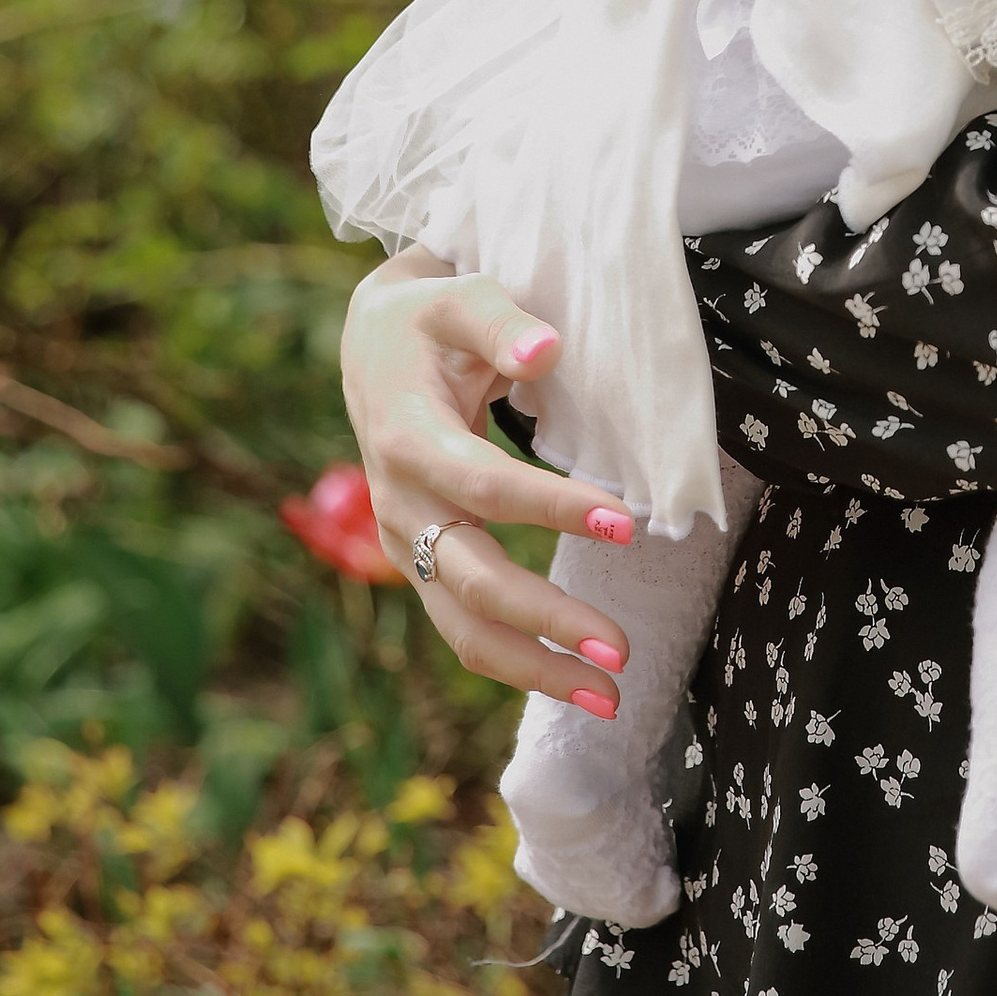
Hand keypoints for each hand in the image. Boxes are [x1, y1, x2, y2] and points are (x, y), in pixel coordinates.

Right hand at [339, 249, 636, 709]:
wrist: (371, 349)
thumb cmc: (429, 320)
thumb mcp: (458, 298)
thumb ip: (499, 320)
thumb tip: (546, 348)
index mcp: (406, 437)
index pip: (484, 486)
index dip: (551, 507)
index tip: (625, 522)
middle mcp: (398, 502)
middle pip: (472, 580)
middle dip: (547, 620)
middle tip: (623, 651)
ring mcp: (404, 542)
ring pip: (463, 627)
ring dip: (536, 667)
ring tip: (612, 697)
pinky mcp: (418, 562)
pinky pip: (464, 626)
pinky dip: (519, 660)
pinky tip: (575, 681)